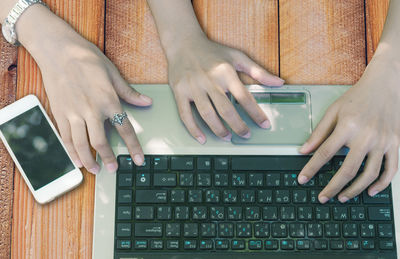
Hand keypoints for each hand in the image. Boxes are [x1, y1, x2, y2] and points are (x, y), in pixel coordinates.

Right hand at [36, 34, 151, 173]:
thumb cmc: (87, 59)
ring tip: (95, 170)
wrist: (58, 50)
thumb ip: (129, 93)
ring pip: (81, 144)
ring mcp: (73, 113)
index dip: (133, 147)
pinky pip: (65, 138)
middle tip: (114, 169)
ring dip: (89, 160)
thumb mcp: (113, 73)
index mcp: (108, 100)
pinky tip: (76, 160)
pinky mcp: (59, 113)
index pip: (124, 129)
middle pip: (100, 141)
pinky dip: (71, 152)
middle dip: (108, 158)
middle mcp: (91, 110)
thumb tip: (147, 102)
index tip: (138, 160)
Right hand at [167, 36, 283, 143]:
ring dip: (218, 130)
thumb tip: (279, 82)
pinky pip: (185, 115)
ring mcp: (193, 87)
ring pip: (207, 115)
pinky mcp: (179, 92)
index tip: (264, 124)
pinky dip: (193, 129)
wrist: (183, 43)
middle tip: (246, 135)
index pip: (244, 97)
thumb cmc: (212, 51)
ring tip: (227, 137)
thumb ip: (258, 71)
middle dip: (238, 126)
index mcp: (225, 72)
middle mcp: (209, 80)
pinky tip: (201, 138)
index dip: (256, 113)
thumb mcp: (237, 56)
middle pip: (226, 110)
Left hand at [298, 60, 399, 202]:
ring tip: (343, 197)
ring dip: (355, 189)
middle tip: (323, 197)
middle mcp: (366, 135)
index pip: (324, 153)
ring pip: (370, 174)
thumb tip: (303, 150)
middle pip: (348, 169)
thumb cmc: (357, 98)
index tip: (302, 179)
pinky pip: (391, 169)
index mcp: (347, 126)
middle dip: (333, 187)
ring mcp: (384, 141)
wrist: (386, 85)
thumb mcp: (333, 111)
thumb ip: (318, 132)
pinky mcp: (396, 144)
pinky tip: (371, 191)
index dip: (311, 169)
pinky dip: (382, 183)